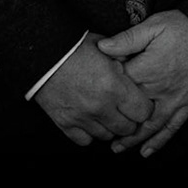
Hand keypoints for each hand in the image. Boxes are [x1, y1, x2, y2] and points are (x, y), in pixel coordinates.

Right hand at [31, 36, 152, 146]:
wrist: (44, 54)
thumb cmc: (75, 47)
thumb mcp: (106, 48)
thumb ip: (124, 60)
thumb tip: (136, 68)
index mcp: (114, 87)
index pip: (143, 112)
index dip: (144, 107)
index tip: (140, 102)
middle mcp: (100, 107)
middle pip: (127, 129)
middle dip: (130, 120)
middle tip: (125, 109)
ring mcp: (82, 118)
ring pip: (107, 136)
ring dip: (110, 126)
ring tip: (107, 113)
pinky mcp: (65, 123)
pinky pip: (85, 140)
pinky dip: (89, 133)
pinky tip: (90, 120)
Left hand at [97, 9, 187, 157]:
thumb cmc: (186, 27)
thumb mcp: (155, 25)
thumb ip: (128, 38)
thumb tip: (102, 47)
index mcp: (146, 70)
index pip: (118, 86)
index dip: (105, 88)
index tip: (96, 90)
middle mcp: (158, 90)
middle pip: (129, 112)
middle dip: (113, 121)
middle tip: (98, 129)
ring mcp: (173, 100)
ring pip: (148, 126)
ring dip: (131, 139)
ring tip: (116, 148)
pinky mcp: (187, 104)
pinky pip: (172, 128)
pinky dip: (159, 141)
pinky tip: (147, 151)